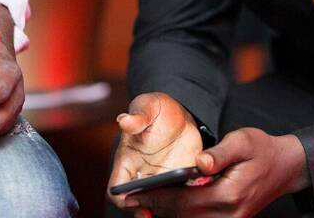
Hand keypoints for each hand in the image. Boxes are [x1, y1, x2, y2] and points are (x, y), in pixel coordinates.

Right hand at [107, 92, 203, 214]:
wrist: (180, 115)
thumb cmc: (156, 110)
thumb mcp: (147, 106)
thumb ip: (138, 115)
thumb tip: (125, 120)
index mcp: (126, 163)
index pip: (116, 189)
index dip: (122, 199)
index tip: (133, 201)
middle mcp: (141, 177)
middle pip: (138, 203)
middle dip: (146, 210)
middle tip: (157, 213)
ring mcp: (161, 182)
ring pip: (160, 205)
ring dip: (168, 209)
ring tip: (182, 206)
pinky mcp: (180, 183)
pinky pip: (182, 199)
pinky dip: (188, 202)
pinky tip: (198, 198)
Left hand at [124, 128, 308, 217]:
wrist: (286, 167)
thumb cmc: (262, 150)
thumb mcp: (244, 141)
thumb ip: (220, 152)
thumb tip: (199, 162)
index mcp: (230, 195)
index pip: (185, 201)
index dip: (157, 198)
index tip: (134, 195)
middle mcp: (229, 215)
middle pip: (183, 217)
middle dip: (156, 208)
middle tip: (131, 200)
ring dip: (166, 215)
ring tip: (143, 204)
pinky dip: (182, 216)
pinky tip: (166, 207)